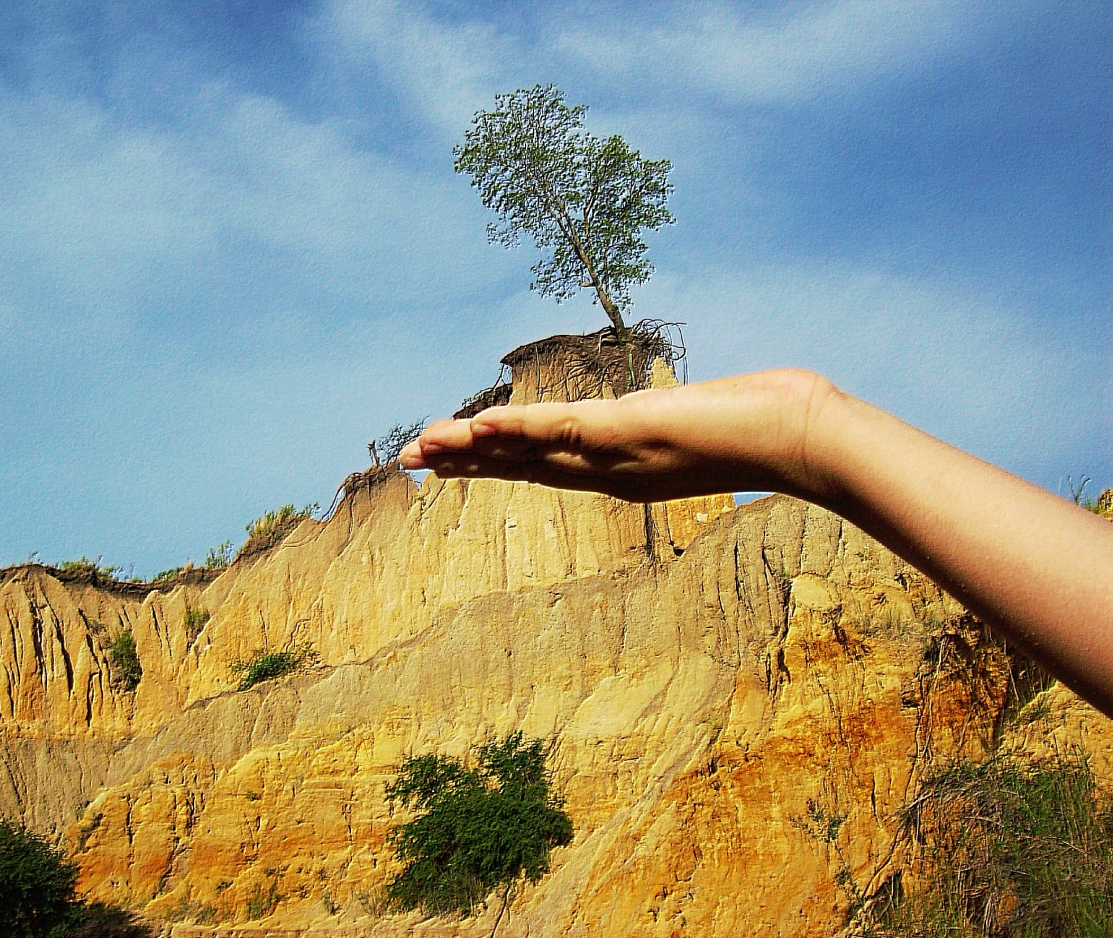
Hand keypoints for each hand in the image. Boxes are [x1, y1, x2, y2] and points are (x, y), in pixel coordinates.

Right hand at [400, 369, 837, 503]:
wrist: (806, 442)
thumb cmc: (769, 426)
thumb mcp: (704, 418)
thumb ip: (677, 416)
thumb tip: (676, 405)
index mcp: (620, 465)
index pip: (541, 461)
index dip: (492, 459)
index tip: (450, 457)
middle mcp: (611, 469)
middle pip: (522, 463)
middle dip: (463, 461)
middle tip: (408, 460)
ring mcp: (618, 455)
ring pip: (530, 451)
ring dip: (472, 449)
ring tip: (420, 450)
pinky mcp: (633, 432)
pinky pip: (562, 431)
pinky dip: (517, 429)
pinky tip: (476, 428)